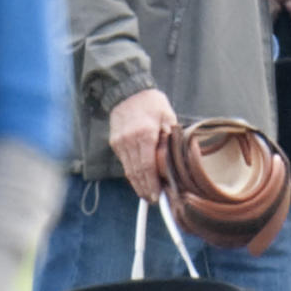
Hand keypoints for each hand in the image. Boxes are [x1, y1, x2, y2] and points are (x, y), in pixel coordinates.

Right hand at [108, 88, 177, 202]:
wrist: (127, 91)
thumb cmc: (152, 103)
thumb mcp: (168, 117)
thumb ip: (171, 139)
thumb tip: (175, 162)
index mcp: (145, 134)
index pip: (147, 166)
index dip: (151, 184)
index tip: (156, 196)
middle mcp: (129, 141)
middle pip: (136, 172)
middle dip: (144, 189)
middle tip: (153, 200)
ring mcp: (120, 143)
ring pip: (128, 170)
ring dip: (138, 184)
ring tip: (147, 193)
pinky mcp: (115, 143)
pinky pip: (125, 163)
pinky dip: (133, 173)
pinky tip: (140, 179)